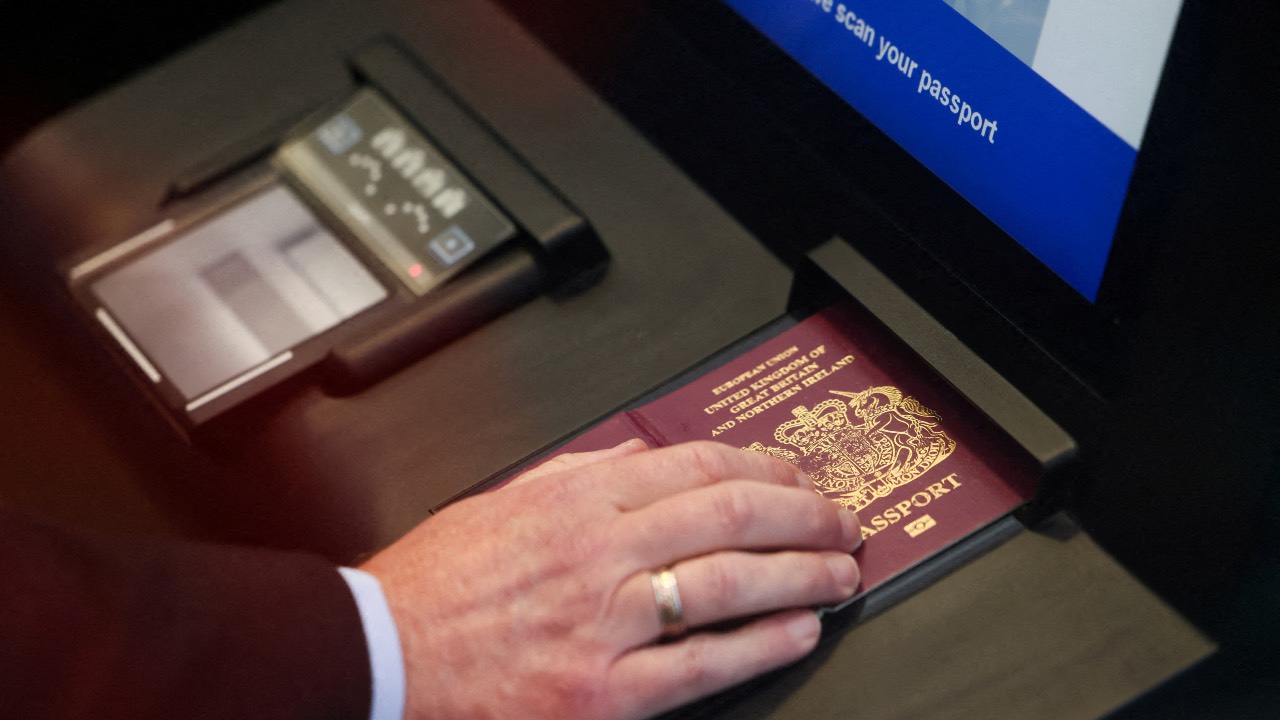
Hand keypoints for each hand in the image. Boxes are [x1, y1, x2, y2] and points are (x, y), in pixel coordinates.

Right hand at [361, 440, 861, 719]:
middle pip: (729, 515)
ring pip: (728, 583)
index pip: (695, 466)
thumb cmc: (433, 586)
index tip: (794, 474)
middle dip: (802, 514)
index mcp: (573, 500)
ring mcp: (603, 624)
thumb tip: (641, 457)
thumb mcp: (503, 503)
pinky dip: (760, 645)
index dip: (763, 467)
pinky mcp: (601, 693)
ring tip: (839, 572)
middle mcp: (596, 552)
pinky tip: (798, 631)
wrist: (380, 658)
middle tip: (839, 521)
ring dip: (799, 574)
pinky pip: (700, 665)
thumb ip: (578, 474)